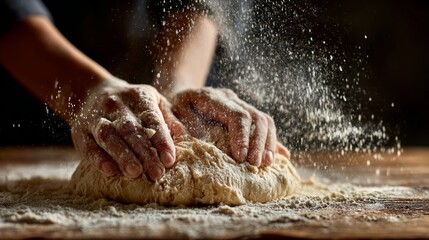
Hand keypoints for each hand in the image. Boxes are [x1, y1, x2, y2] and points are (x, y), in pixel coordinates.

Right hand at [71, 78, 185, 180]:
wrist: (92, 91)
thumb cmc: (133, 104)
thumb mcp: (153, 103)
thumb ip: (169, 118)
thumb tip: (185, 136)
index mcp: (140, 97)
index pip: (152, 118)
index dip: (161, 139)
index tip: (169, 159)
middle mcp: (117, 104)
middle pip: (131, 129)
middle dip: (144, 153)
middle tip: (156, 174)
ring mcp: (96, 115)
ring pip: (109, 135)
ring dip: (122, 155)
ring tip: (135, 174)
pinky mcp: (80, 129)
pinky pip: (88, 144)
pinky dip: (98, 158)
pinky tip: (110, 171)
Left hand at [171, 87, 289, 166]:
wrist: (180, 97)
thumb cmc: (173, 109)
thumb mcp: (171, 114)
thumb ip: (182, 125)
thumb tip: (196, 140)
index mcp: (212, 97)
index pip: (237, 115)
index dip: (242, 137)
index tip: (241, 158)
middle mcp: (230, 98)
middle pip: (256, 117)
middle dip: (259, 142)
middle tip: (257, 164)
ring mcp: (240, 105)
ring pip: (264, 120)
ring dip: (268, 143)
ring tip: (267, 163)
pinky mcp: (245, 114)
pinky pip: (264, 126)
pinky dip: (272, 141)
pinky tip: (280, 156)